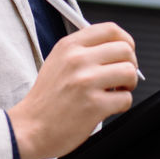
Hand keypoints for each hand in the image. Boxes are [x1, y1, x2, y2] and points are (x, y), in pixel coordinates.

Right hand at [7, 22, 138, 158]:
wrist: (29, 129)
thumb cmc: (46, 99)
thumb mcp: (57, 62)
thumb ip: (83, 50)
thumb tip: (116, 47)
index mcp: (69, 46)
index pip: (111, 29)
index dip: (126, 41)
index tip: (126, 53)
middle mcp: (77, 59)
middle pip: (125, 49)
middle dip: (130, 65)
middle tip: (120, 78)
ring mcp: (86, 82)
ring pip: (130, 72)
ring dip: (128, 85)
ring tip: (115, 93)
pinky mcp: (94, 105)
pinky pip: (126, 99)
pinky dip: (121, 105)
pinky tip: (106, 108)